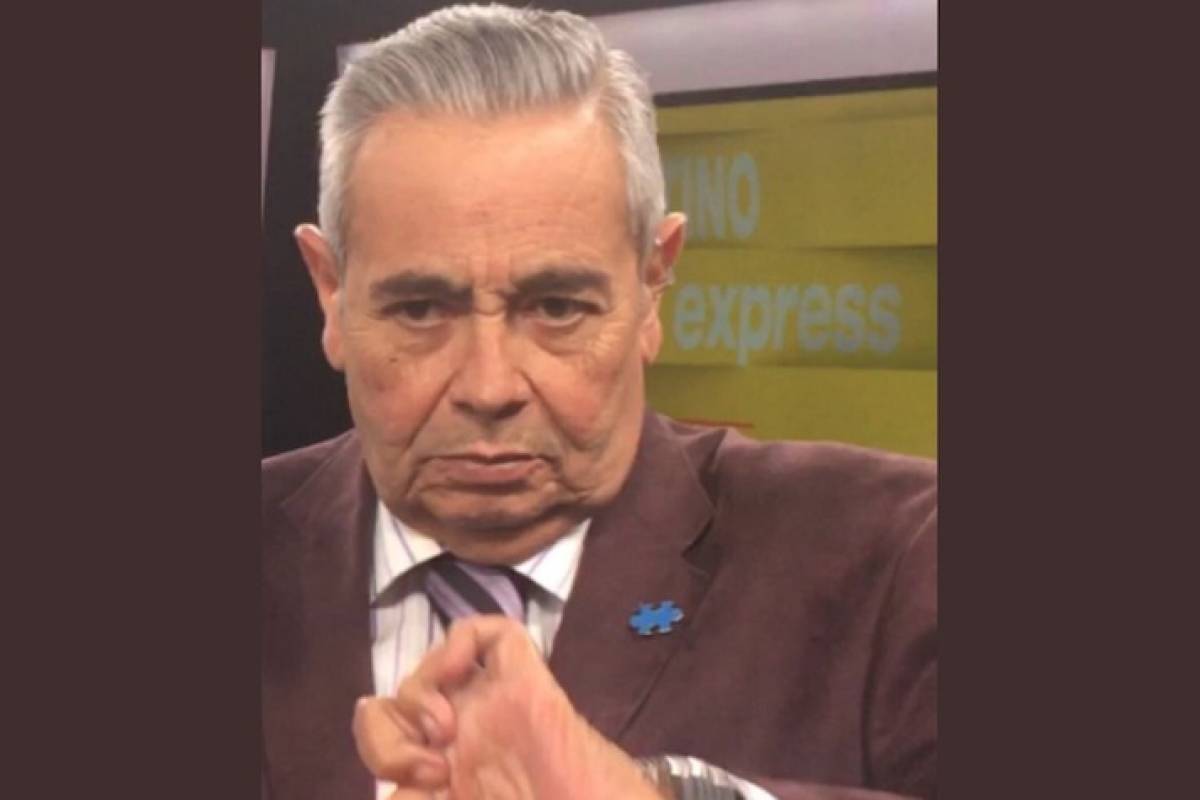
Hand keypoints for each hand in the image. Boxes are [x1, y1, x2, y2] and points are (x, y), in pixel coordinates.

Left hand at [354, 616, 662, 799]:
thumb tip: (395, 795)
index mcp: (454, 784)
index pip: (390, 752)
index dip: (380, 756)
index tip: (413, 791)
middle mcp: (467, 744)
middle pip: (397, 704)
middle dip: (386, 733)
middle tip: (428, 771)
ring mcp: (495, 710)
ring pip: (433, 664)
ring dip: (416, 692)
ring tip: (442, 733)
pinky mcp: (529, 684)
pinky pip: (491, 635)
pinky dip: (461, 641)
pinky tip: (458, 673)